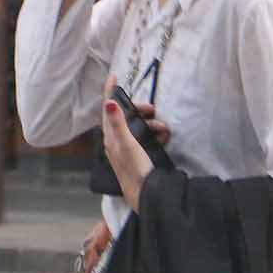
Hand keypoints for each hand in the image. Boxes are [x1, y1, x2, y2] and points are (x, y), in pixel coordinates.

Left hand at [99, 76, 170, 209]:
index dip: (110, 91)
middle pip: (126, 116)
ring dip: (151, 125)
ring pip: (138, 127)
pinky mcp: (138, 155)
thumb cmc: (134, 171)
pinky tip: (164, 139)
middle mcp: (116, 141)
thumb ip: (118, 123)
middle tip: (152, 109)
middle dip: (140, 111)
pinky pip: (146, 138)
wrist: (144, 196)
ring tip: (164, 129)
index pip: (108, 108)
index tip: (114, 76)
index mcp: (110, 137)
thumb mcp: (127, 144)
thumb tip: (109, 102)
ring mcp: (127, 149)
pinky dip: (155, 135)